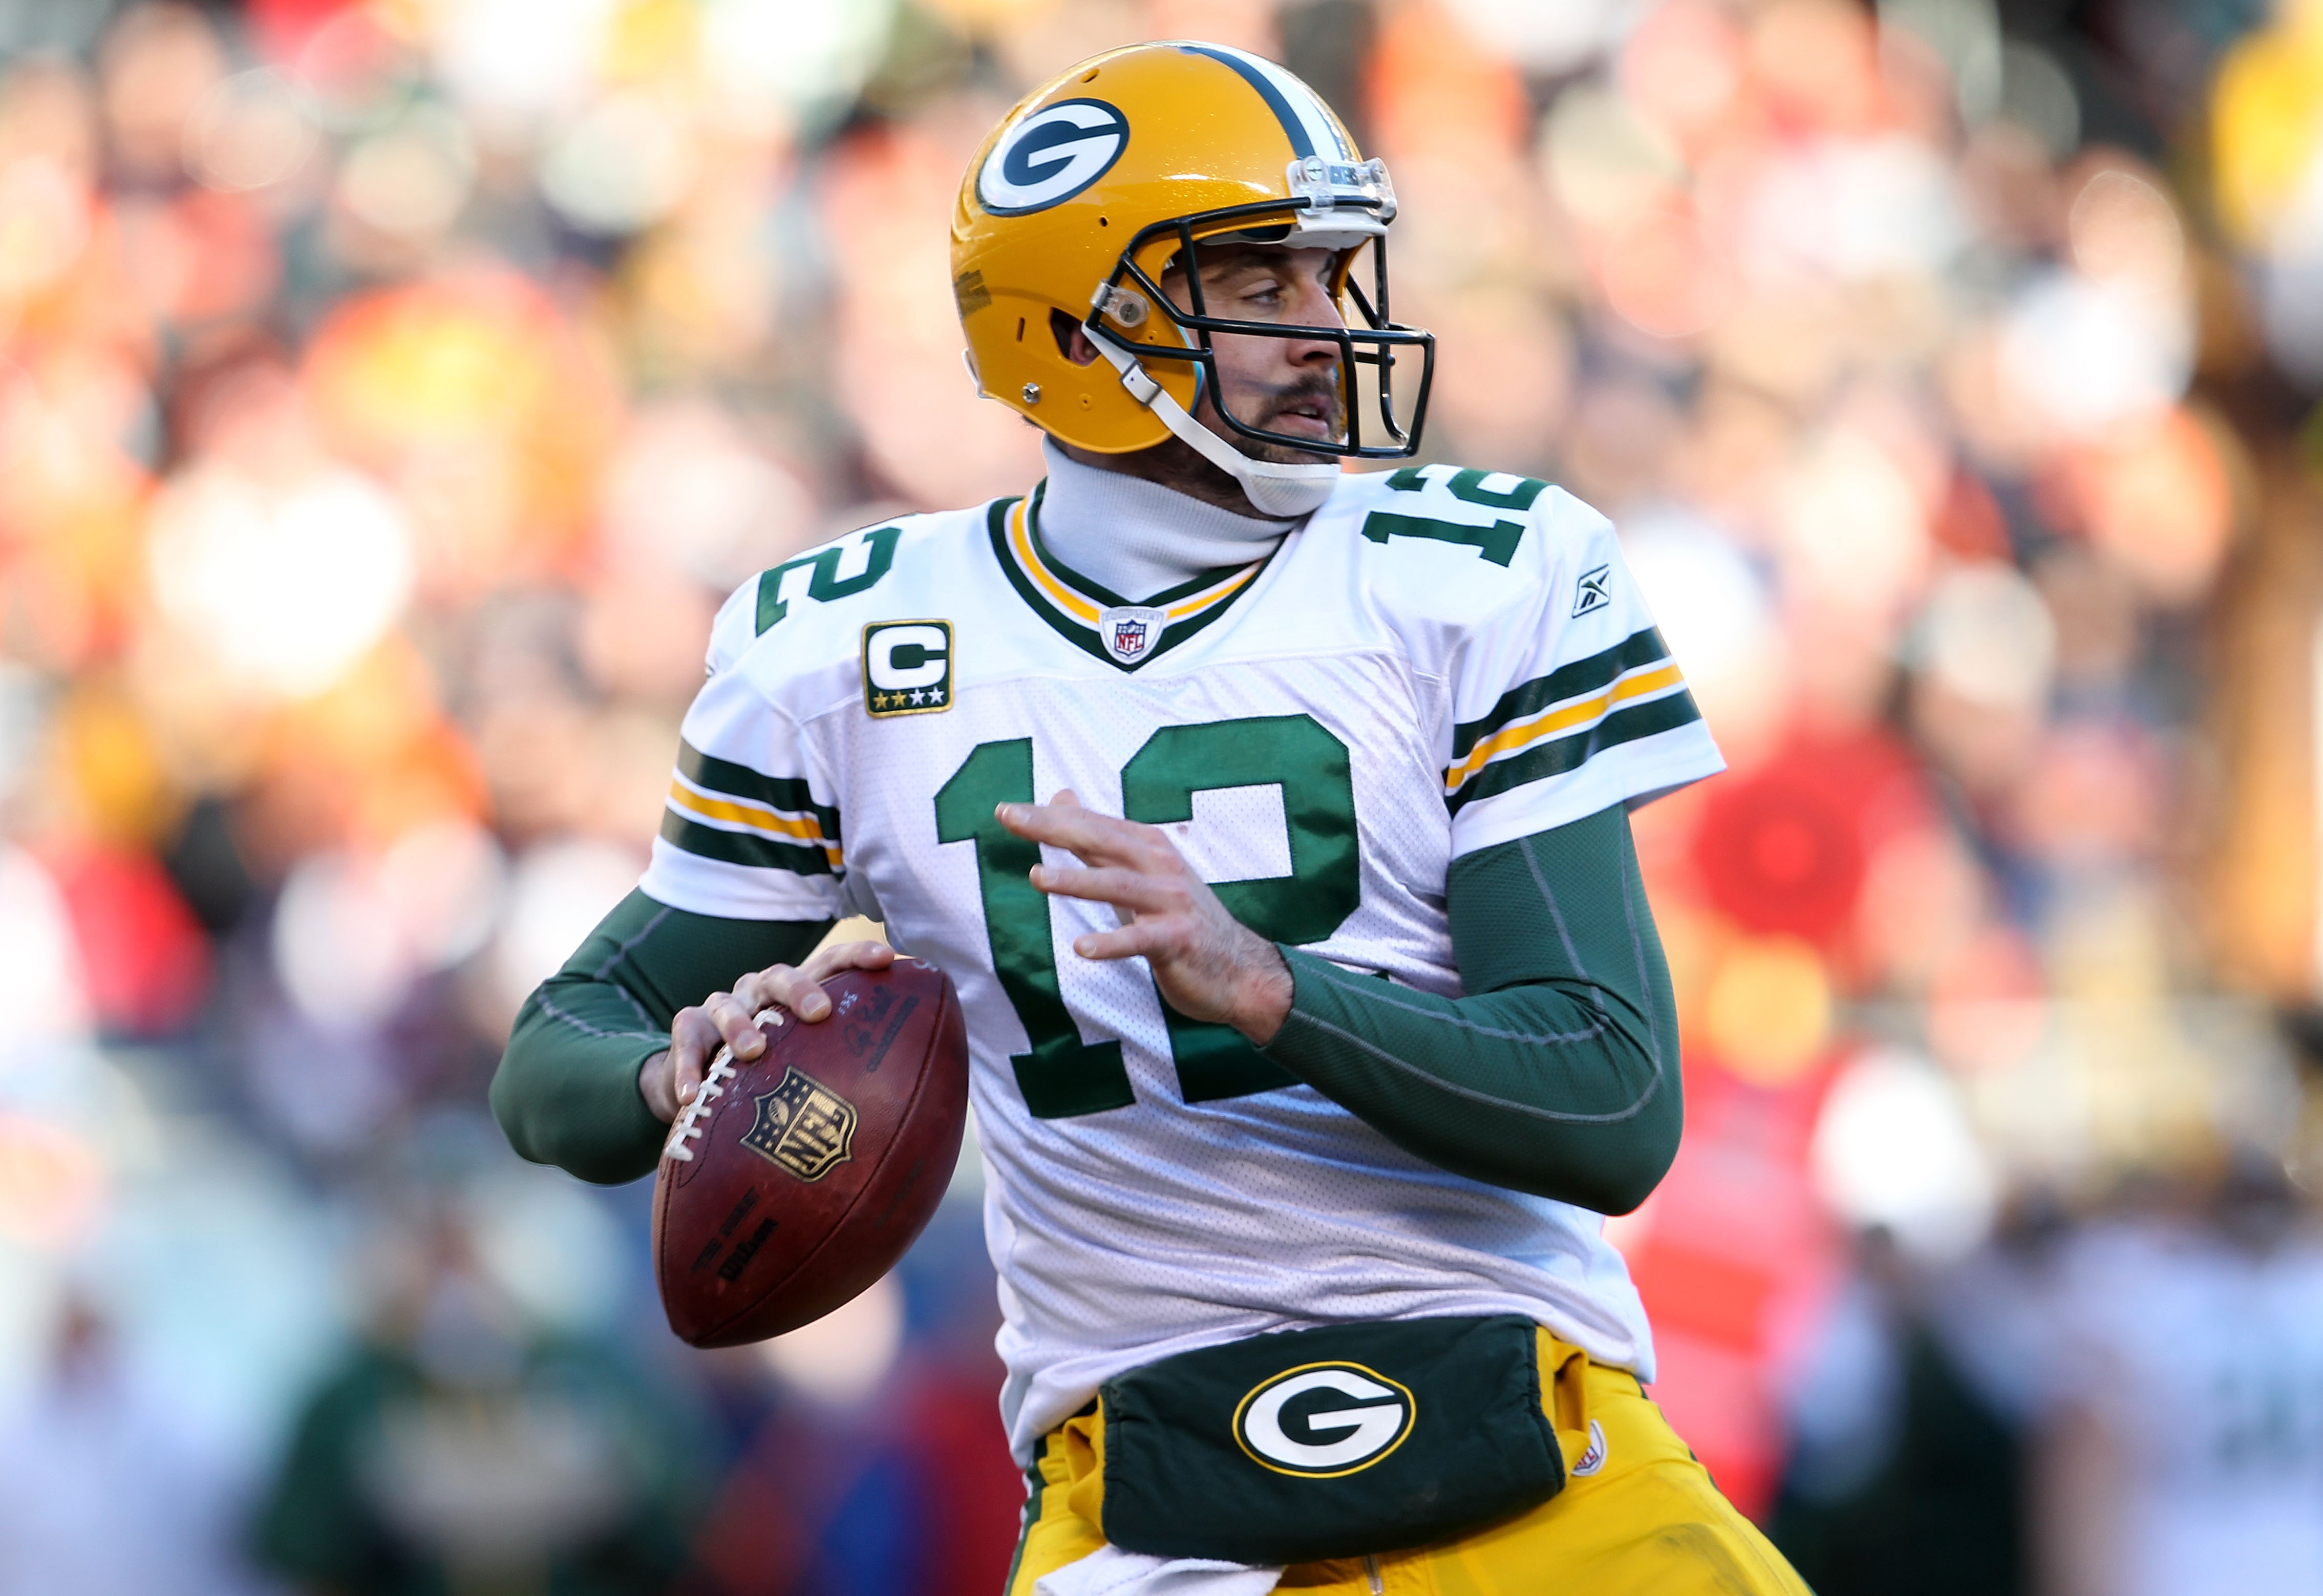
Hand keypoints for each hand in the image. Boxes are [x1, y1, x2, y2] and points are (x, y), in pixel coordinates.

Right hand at [637, 939, 895, 1122]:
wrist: (703, 1081)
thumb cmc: (770, 1073)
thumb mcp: (806, 1066)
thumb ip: (843, 1073)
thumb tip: (907, 1116)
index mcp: (797, 994)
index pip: (831, 965)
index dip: (858, 957)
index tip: (889, 958)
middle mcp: (760, 992)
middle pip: (780, 976)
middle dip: (801, 988)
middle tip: (820, 1012)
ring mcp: (722, 1007)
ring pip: (728, 1005)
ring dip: (740, 1026)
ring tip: (752, 1052)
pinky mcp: (689, 1030)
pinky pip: (686, 1041)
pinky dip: (688, 1066)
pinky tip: (693, 1094)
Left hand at [998, 790, 1291, 1043]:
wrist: (1239, 969)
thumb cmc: (1179, 918)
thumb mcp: (1139, 871)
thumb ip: (1098, 838)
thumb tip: (1061, 797)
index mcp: (1148, 847)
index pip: (1093, 825)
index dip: (1050, 817)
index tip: (1008, 811)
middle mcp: (1160, 866)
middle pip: (1102, 841)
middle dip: (1056, 829)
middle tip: (1013, 820)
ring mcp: (1171, 902)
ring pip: (1118, 885)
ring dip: (1077, 880)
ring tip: (1036, 877)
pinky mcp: (1177, 940)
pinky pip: (1140, 940)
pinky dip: (1111, 943)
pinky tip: (1081, 949)